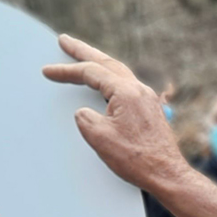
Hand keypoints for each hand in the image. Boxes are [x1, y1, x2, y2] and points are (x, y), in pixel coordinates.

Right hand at [42, 35, 184, 191]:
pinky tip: (107, 83)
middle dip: (83, 52)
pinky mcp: (150, 110)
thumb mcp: (100, 137)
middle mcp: (140, 90)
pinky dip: (111, 78)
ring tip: (83, 56)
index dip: (67, 71)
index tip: (48, 71)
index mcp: (127, 92)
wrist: (167, 174)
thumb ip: (85, 118)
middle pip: (107, 63)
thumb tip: (84, 112)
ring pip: (118, 72)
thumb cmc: (138, 159)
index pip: (91, 73)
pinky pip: (126, 85)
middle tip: (65, 42)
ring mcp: (147, 99)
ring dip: (99, 63)